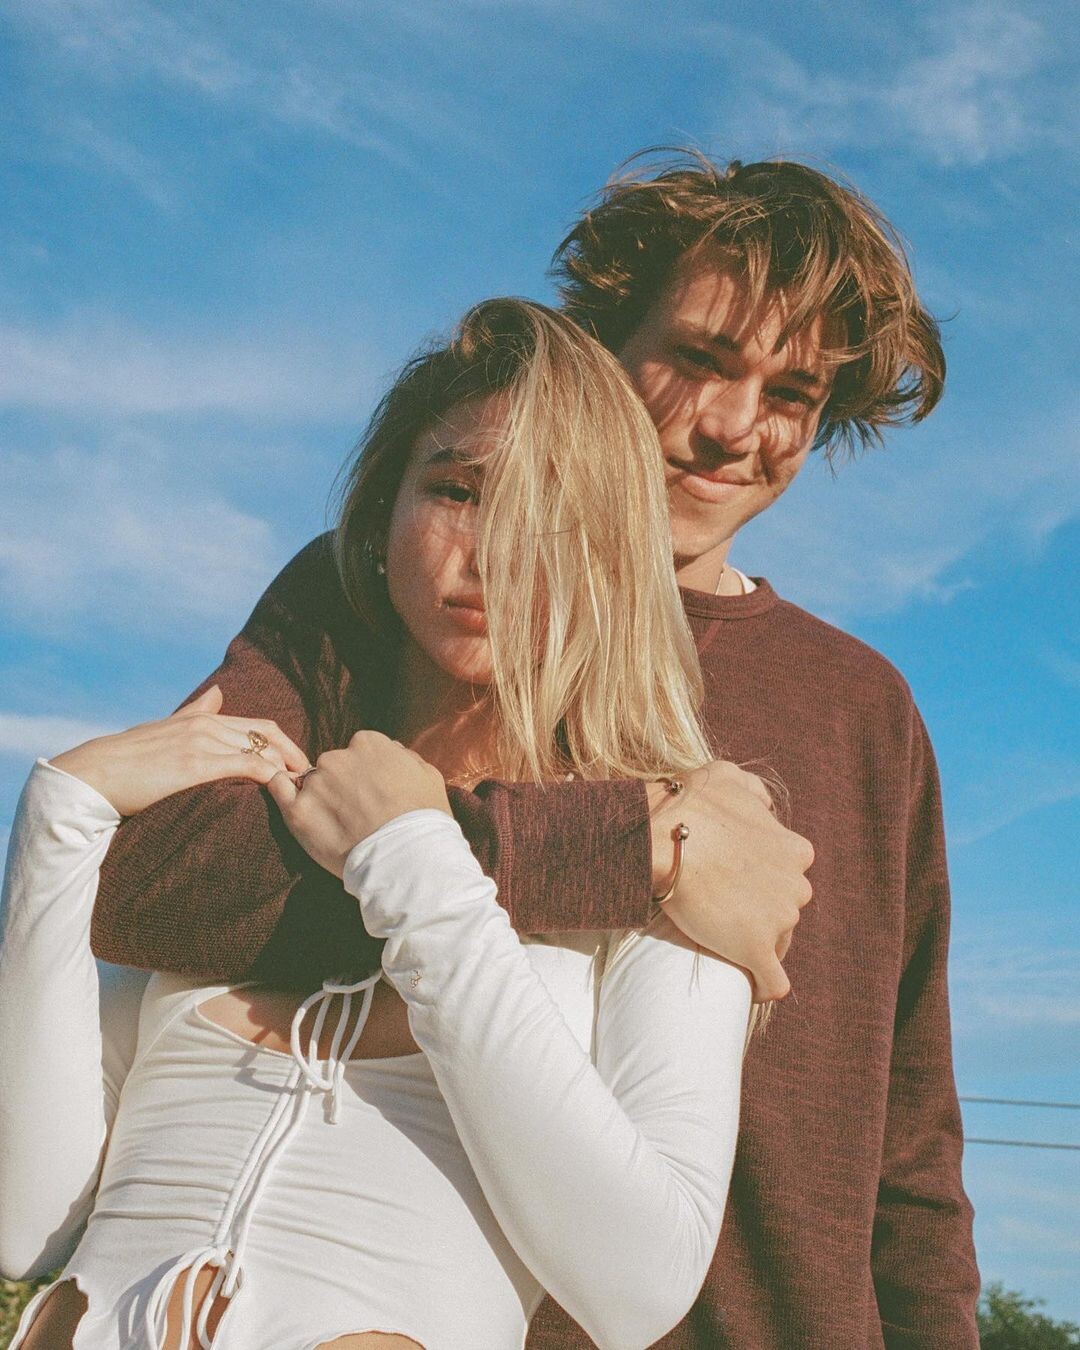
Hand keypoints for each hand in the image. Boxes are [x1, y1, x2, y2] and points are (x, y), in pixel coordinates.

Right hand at [48, 686, 310, 815]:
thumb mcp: (165, 728)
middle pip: (268, 735)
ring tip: (306, 792)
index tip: (301, 765)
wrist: (93, 774)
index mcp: (203, 718)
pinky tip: (282, 790)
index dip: (287, 745)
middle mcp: (207, 725)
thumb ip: (194, 712)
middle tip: (315, 780)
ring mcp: (202, 743)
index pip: (260, 725)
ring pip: (261, 750)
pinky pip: (245, 766)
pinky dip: (269, 776)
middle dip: (296, 758)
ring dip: (288, 770)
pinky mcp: (195, 765)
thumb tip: (216, 693)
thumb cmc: (127, 759)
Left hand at [267, 729, 450, 876]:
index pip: (358, 749)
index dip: (364, 773)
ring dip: (320, 797)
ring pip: (311, 781)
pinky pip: (279, 789)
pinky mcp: (297, 812)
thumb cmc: (424, 820)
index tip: (371, 792)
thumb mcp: (428, 775)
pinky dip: (283, 794)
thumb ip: (404, 757)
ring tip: (338, 826)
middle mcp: (338, 757)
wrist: (409, 860)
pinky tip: (298, 808)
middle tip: (356, 812)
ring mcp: (316, 783)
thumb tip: (392, 752)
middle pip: (333, 765)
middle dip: (342, 784)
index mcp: (369, 743)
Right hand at [648, 761, 813, 1002]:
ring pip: (778, 943)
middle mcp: (797, 885)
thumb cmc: (688, 804)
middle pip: (785, 911)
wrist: (659, 837)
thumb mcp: (728, 777)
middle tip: (722, 911)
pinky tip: (749, 987)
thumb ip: (755, 791)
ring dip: (755, 944)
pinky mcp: (757, 949)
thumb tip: (766, 805)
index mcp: (795, 850)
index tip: (735, 886)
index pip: (788, 877)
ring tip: (724, 943)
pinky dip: (762, 986)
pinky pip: (773, 983)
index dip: (762, 883)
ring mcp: (780, 919)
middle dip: (761, 913)